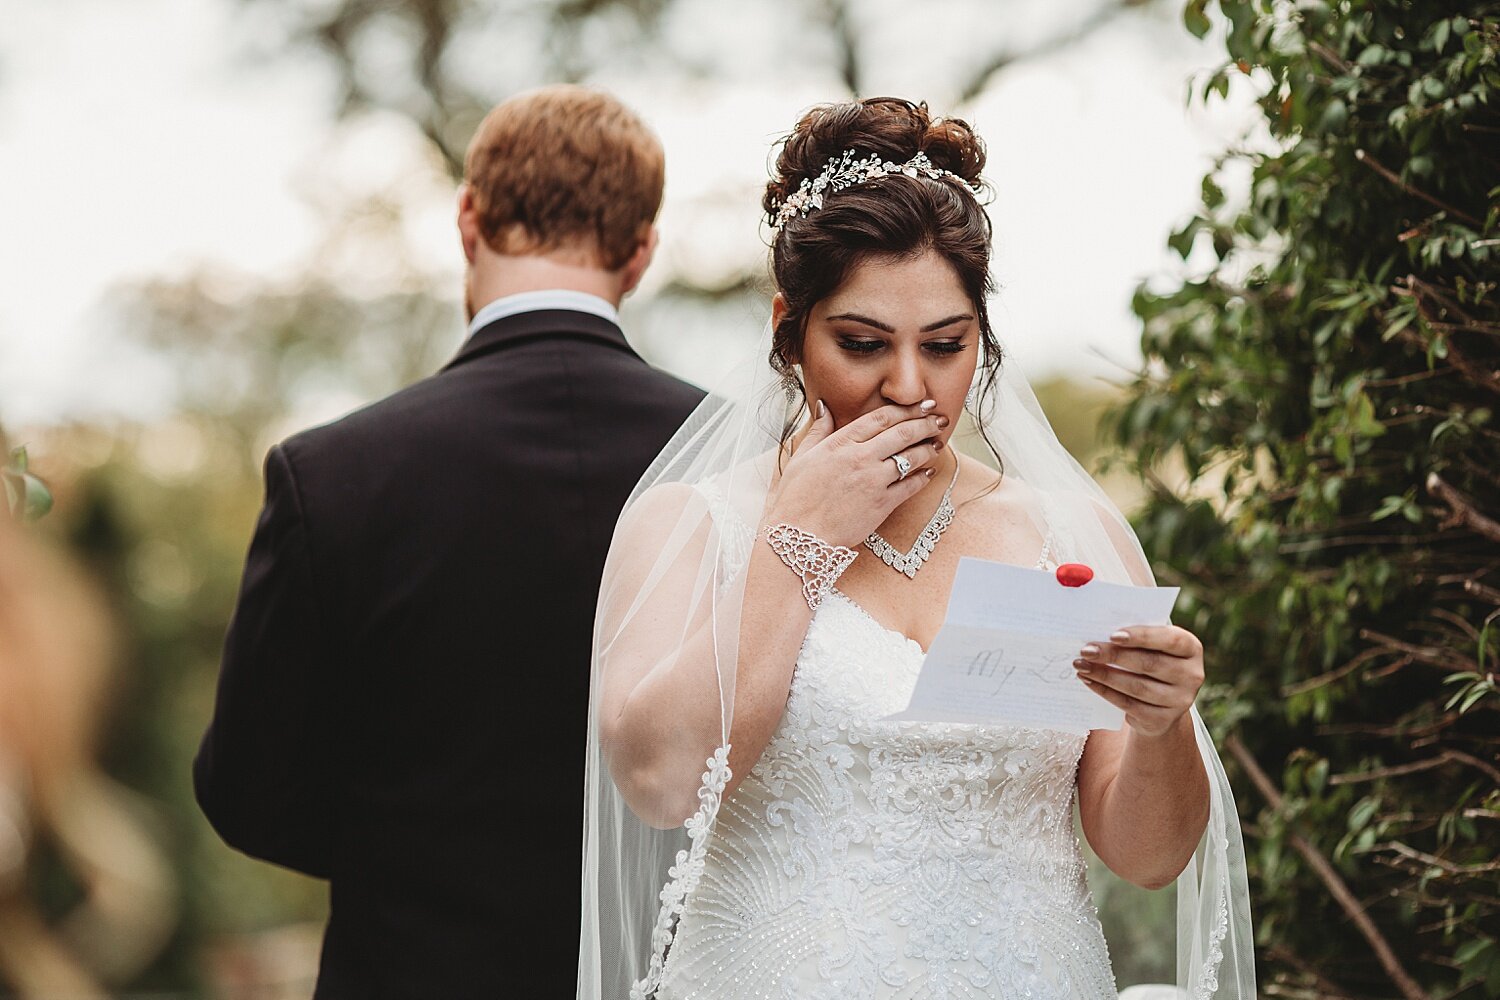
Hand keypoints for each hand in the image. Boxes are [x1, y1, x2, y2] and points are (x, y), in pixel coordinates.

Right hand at [767, 399, 948, 547]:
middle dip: (925, 423)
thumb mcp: (800, 457)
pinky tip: (928, 472)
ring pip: (911, 457)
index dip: (907, 409)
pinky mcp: (881, 505)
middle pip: (902, 433)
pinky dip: (922, 477)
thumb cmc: (795, 498)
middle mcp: (860, 458)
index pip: (881, 418)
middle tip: (940, 418)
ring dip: (928, 447)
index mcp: (841, 443)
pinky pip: (910, 486)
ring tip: (938, 442)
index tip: (922, 404)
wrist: (799, 535)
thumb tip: (824, 406)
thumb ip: (817, 430)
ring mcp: (873, 481)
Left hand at [1073, 626, 1204, 737]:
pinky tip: (1089, 681)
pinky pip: (1129, 705)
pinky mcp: (1162, 720)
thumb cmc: (1152, 661)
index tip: (1112, 635)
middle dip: (1113, 656)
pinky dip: (1105, 692)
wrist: (1162, 702)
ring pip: (1136, 686)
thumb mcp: (1153, 646)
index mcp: (1191, 648)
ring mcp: (1180, 701)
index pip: (1169, 639)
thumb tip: (1098, 634)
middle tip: (1086, 650)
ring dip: (1104, 675)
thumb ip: (1136, 638)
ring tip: (1081, 665)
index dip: (1141, 636)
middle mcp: (1192, 675)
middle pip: (1149, 664)